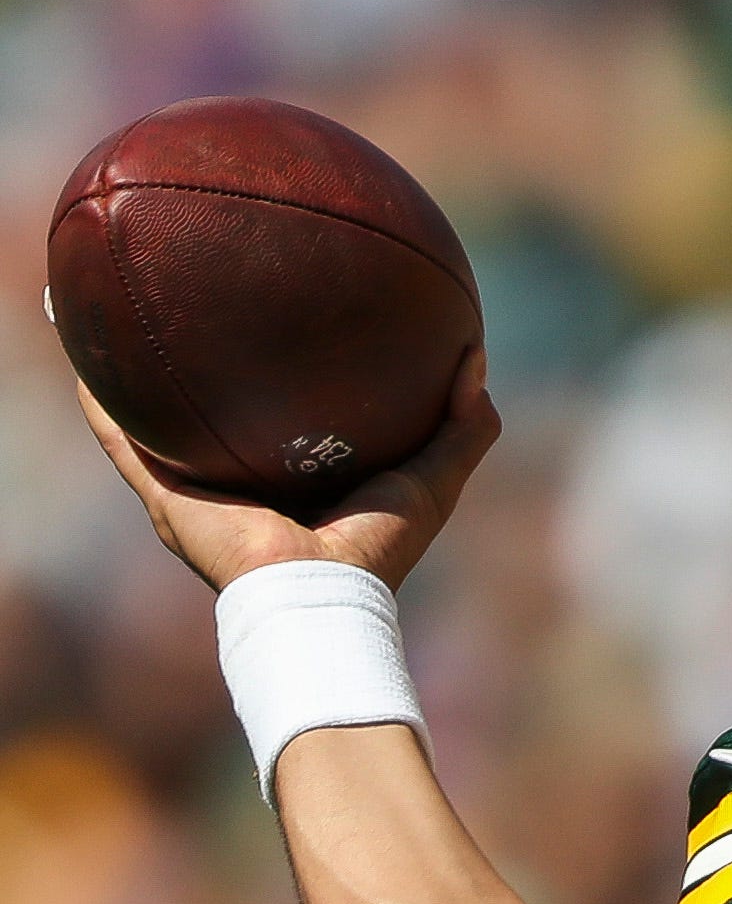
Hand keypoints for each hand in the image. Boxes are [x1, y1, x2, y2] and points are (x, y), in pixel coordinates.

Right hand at [75, 348, 499, 593]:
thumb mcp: (433, 480)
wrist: (317, 598)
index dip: (279, 376)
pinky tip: (82, 357)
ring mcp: (196, 490)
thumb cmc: (376, 549)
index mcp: (296, 478)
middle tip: (188, 304)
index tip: (280, 321)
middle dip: (198, 366)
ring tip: (111, 318)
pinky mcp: (163, 496)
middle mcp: (240, 483)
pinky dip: (99, 402)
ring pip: (153, 420)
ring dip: (129, 375)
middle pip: (213, 413)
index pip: (283, 418)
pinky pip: (120, 439)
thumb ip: (462, 426)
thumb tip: (476, 358)